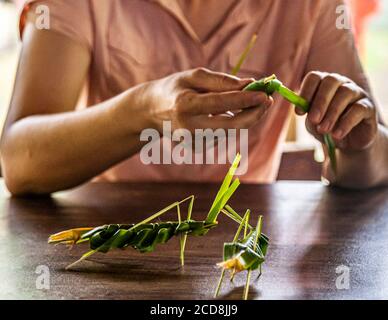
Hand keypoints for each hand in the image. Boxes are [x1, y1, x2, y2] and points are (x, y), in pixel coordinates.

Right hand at [135, 68, 272, 132]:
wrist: (152, 112)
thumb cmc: (175, 89)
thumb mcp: (194, 76)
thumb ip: (222, 80)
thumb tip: (250, 84)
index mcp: (184, 105)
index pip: (220, 103)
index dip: (245, 99)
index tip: (265, 95)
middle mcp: (188, 127)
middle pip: (230, 125)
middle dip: (253, 114)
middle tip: (267, 101)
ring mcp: (192, 142)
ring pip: (230, 132)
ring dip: (243, 117)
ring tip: (243, 102)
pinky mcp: (196, 149)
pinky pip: (223, 136)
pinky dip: (230, 124)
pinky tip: (222, 115)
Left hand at [297, 71, 377, 150]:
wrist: (349, 143)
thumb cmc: (327, 128)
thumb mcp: (313, 123)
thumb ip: (308, 115)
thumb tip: (300, 108)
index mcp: (324, 84)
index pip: (314, 77)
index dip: (305, 92)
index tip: (299, 112)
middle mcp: (341, 84)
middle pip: (331, 81)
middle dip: (320, 101)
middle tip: (313, 120)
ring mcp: (357, 93)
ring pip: (345, 93)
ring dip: (332, 113)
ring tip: (323, 130)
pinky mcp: (369, 107)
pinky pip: (358, 109)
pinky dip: (346, 122)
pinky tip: (337, 135)